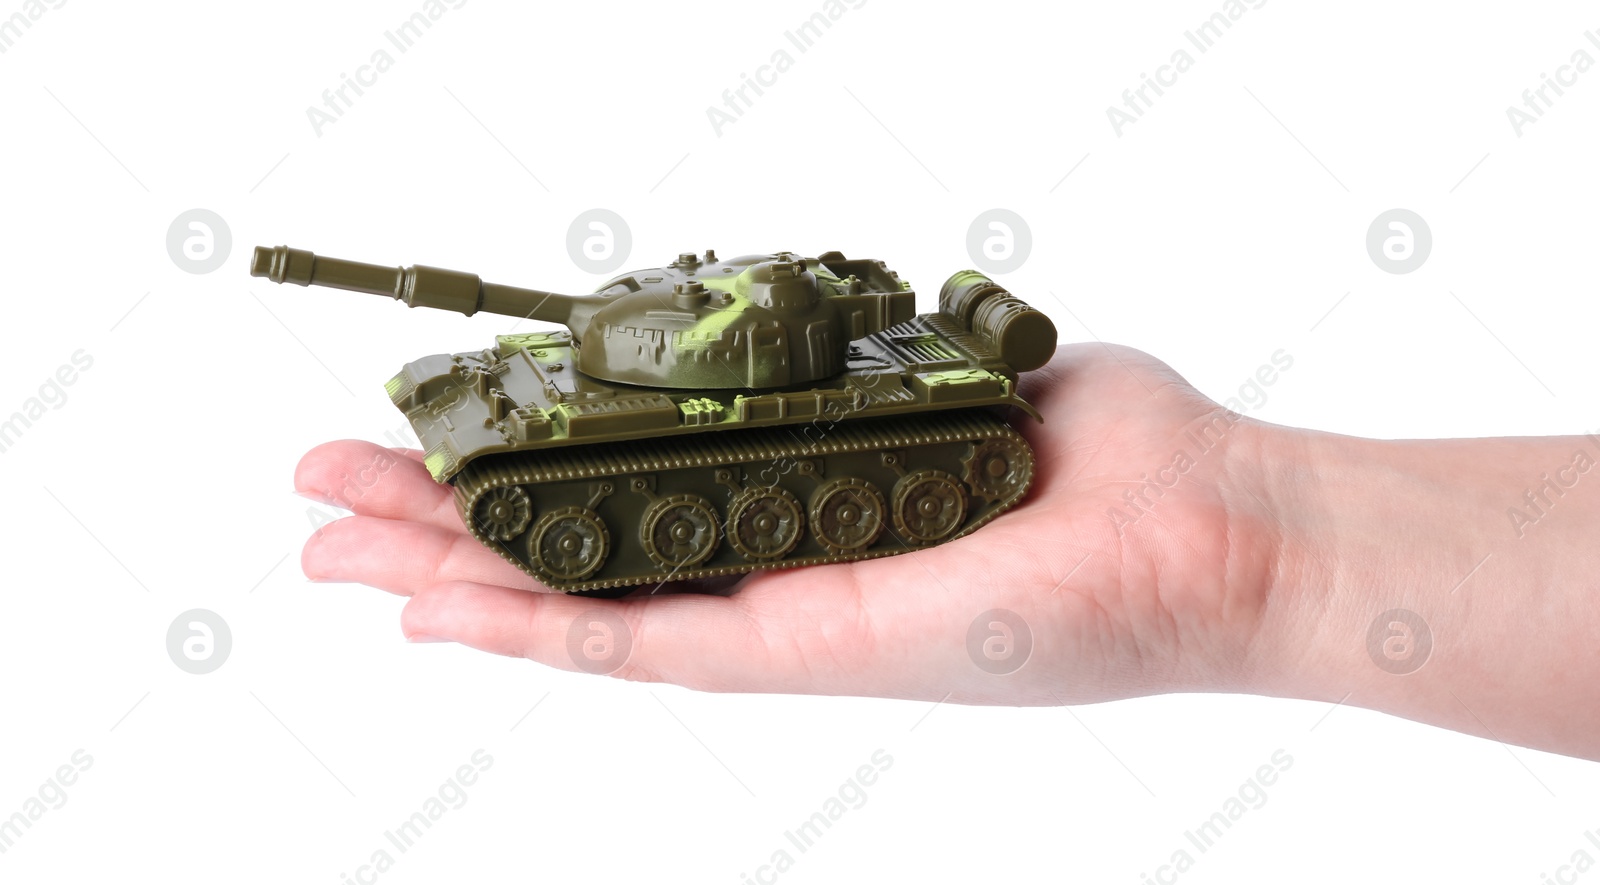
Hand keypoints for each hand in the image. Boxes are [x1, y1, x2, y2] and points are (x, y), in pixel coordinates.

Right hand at [295, 344, 1290, 703]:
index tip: (429, 425)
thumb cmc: (1111, 446)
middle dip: (443, 522)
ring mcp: (782, 621)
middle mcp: (775, 571)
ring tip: (328, 551)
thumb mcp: (952, 367)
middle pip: (576, 548)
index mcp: (800, 503)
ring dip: (447, 576)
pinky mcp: (809, 654)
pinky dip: (533, 627)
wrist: (1217, 530)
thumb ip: (864, 354)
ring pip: (581, 604)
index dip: (519, 463)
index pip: (628, 488)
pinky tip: (433, 612)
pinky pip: (647, 646)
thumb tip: (802, 314)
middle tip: (322, 495)